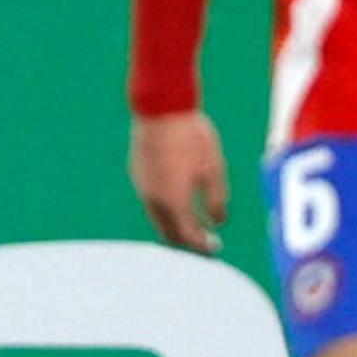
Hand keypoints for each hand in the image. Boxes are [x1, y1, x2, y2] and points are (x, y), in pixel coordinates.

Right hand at [131, 110, 229, 253]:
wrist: (160, 109)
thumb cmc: (192, 137)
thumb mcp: (214, 169)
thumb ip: (217, 200)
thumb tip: (219, 222)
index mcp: (174, 201)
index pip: (188, 235)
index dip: (203, 245)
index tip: (216, 247)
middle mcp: (154, 199)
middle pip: (168, 232)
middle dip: (186, 240)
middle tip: (203, 239)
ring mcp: (142, 186)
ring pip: (157, 217)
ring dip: (174, 224)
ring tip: (191, 220)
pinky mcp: (137, 173)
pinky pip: (150, 200)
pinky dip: (164, 208)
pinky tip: (177, 196)